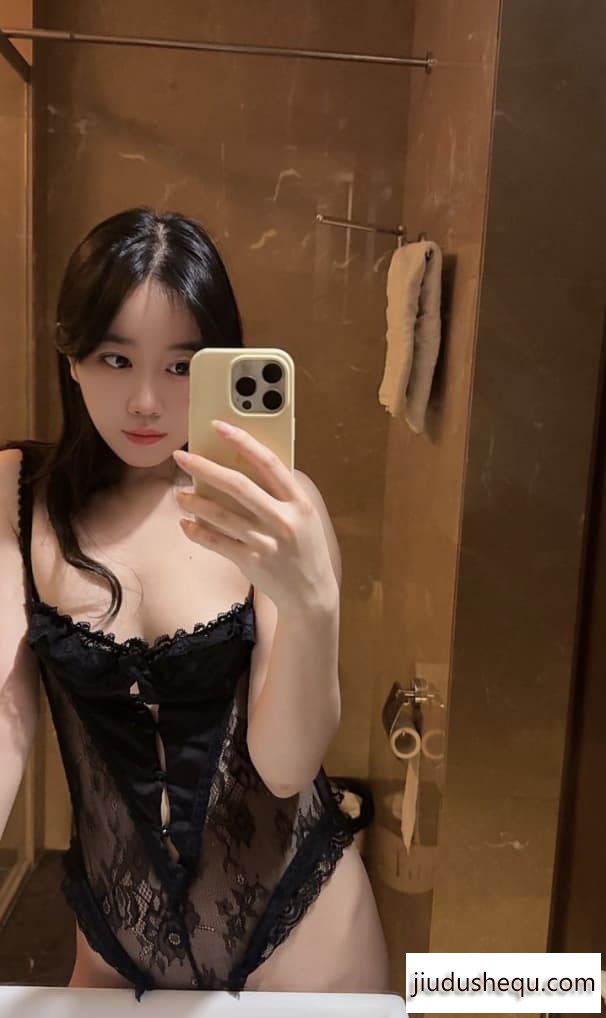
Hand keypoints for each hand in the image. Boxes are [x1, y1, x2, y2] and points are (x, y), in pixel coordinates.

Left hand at [172, 420, 338, 614]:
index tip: (219, 427)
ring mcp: (266, 542)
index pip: (269, 463)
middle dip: (205, 468)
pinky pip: (217, 543)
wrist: (311, 593)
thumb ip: (281, 493)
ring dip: (196, 502)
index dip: (243, 441)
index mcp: (298, 502)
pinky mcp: (251, 562)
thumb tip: (241, 465)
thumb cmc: (304, 548)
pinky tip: (186, 524)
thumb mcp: (304, 515)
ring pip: (222, 515)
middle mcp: (282, 520)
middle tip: (182, 457)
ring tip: (180, 494)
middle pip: (238, 485)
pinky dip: (198, 532)